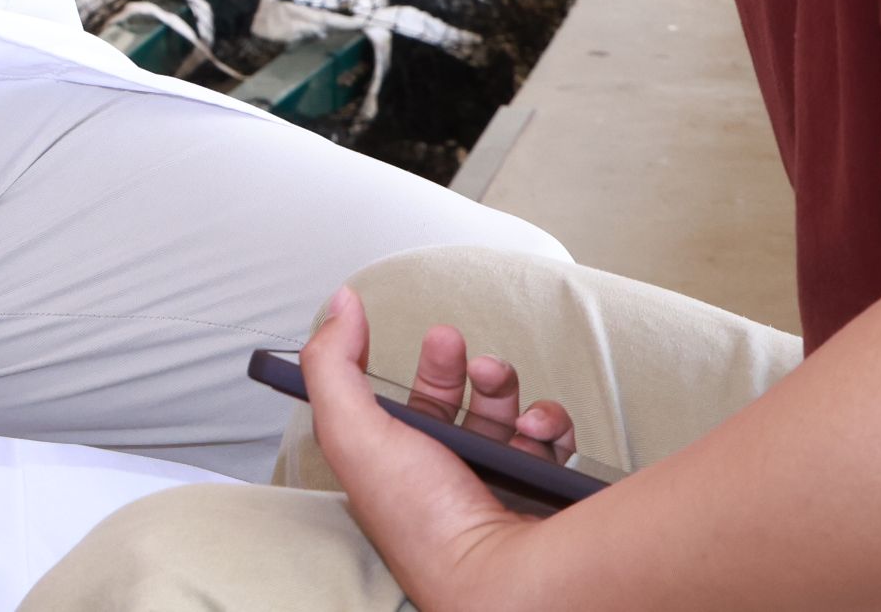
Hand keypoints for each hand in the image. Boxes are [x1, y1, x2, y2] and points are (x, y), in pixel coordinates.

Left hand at [300, 284, 579, 603]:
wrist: (503, 575)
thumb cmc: (425, 522)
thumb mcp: (354, 433)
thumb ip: (333, 365)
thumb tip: (339, 305)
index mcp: (391, 466)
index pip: (391, 406)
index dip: (392, 367)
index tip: (401, 336)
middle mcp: (441, 475)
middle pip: (448, 400)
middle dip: (451, 362)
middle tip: (450, 344)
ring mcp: (493, 480)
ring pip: (501, 409)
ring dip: (501, 383)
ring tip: (495, 381)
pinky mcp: (539, 485)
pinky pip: (548, 436)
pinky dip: (548, 421)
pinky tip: (536, 428)